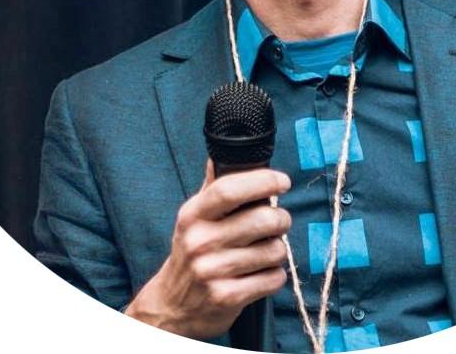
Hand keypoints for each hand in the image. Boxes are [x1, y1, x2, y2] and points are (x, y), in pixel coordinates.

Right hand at [124, 160, 291, 338]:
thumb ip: (213, 186)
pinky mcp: (227, 298)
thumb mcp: (195, 217)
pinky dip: (276, 275)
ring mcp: (212, 271)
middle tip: (279, 221)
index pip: (229, 189)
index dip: (262, 181)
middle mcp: (200, 241)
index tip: (282, 181)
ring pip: (273, 250)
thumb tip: (226, 150)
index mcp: (193, 215)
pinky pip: (273, 278)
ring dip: (278, 249)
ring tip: (267, 250)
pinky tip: (263, 273)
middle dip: (281, 218)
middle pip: (261, 219)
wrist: (173, 305)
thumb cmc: (192, 251)